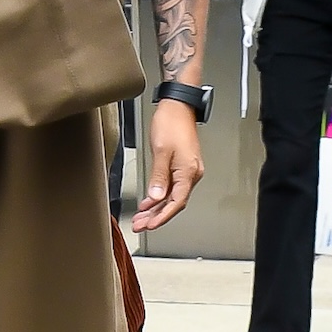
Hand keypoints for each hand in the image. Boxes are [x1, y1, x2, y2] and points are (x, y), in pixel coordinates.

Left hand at [132, 100, 202, 232]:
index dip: (162, 216)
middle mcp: (191, 173)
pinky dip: (159, 196)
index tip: (150, 225)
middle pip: (174, 202)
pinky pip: (172, 186)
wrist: (178, 105)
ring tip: (141, 217)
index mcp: (188, 172)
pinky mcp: (182, 165)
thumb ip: (158, 177)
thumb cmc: (171, 122)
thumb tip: (156, 197)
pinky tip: (149, 201)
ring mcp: (187, 170)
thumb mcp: (161, 151)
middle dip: (156, 216)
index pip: (176, 202)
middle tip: (140, 225)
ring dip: (156, 207)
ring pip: (172, 196)